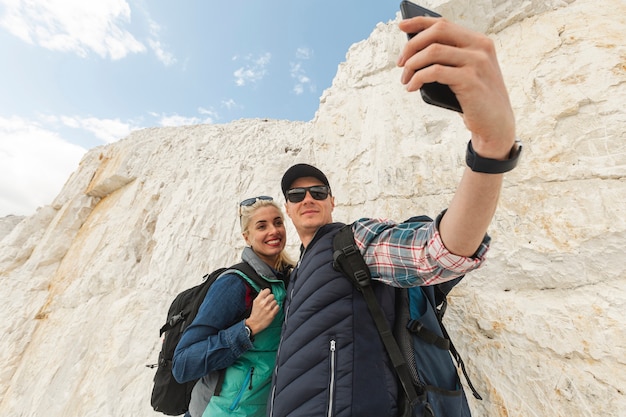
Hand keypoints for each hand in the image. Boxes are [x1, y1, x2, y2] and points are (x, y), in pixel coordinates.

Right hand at [244, 288, 278, 335]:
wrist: (254, 324)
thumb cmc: (255, 313)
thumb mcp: (255, 302)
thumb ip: (260, 296)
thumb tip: (263, 290)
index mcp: (258, 299)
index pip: (267, 290)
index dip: (268, 293)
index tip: (267, 295)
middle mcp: (263, 303)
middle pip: (272, 295)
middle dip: (271, 299)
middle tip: (268, 303)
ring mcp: (268, 308)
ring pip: (275, 301)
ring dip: (273, 304)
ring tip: (270, 308)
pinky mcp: (272, 314)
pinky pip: (278, 307)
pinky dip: (276, 308)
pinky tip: (272, 310)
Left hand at [397, 16, 515, 158]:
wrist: (496, 125)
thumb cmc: (475, 99)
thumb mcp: (465, 73)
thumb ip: (449, 58)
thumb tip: (414, 51)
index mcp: (479, 42)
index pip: (444, 23)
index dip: (420, 22)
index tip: (401, 25)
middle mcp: (480, 47)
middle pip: (437, 32)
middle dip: (412, 45)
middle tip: (400, 63)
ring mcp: (477, 63)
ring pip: (433, 51)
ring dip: (412, 65)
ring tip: (405, 79)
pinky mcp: (471, 80)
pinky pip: (434, 72)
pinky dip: (418, 78)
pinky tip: (412, 87)